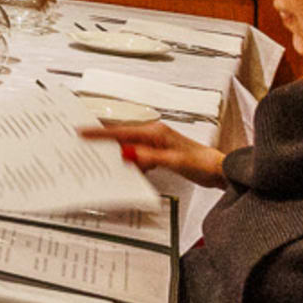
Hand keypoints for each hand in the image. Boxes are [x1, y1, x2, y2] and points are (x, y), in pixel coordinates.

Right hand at [97, 121, 224, 183]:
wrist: (220, 170)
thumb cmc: (202, 163)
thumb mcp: (174, 161)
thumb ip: (150, 157)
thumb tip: (128, 153)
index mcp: (155, 132)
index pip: (122, 131)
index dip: (100, 133)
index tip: (83, 132)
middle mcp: (154, 134)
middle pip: (122, 137)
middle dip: (105, 142)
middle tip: (86, 145)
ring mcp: (156, 143)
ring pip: (129, 147)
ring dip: (120, 154)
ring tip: (106, 160)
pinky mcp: (159, 153)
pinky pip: (138, 155)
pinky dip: (132, 162)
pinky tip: (131, 170)